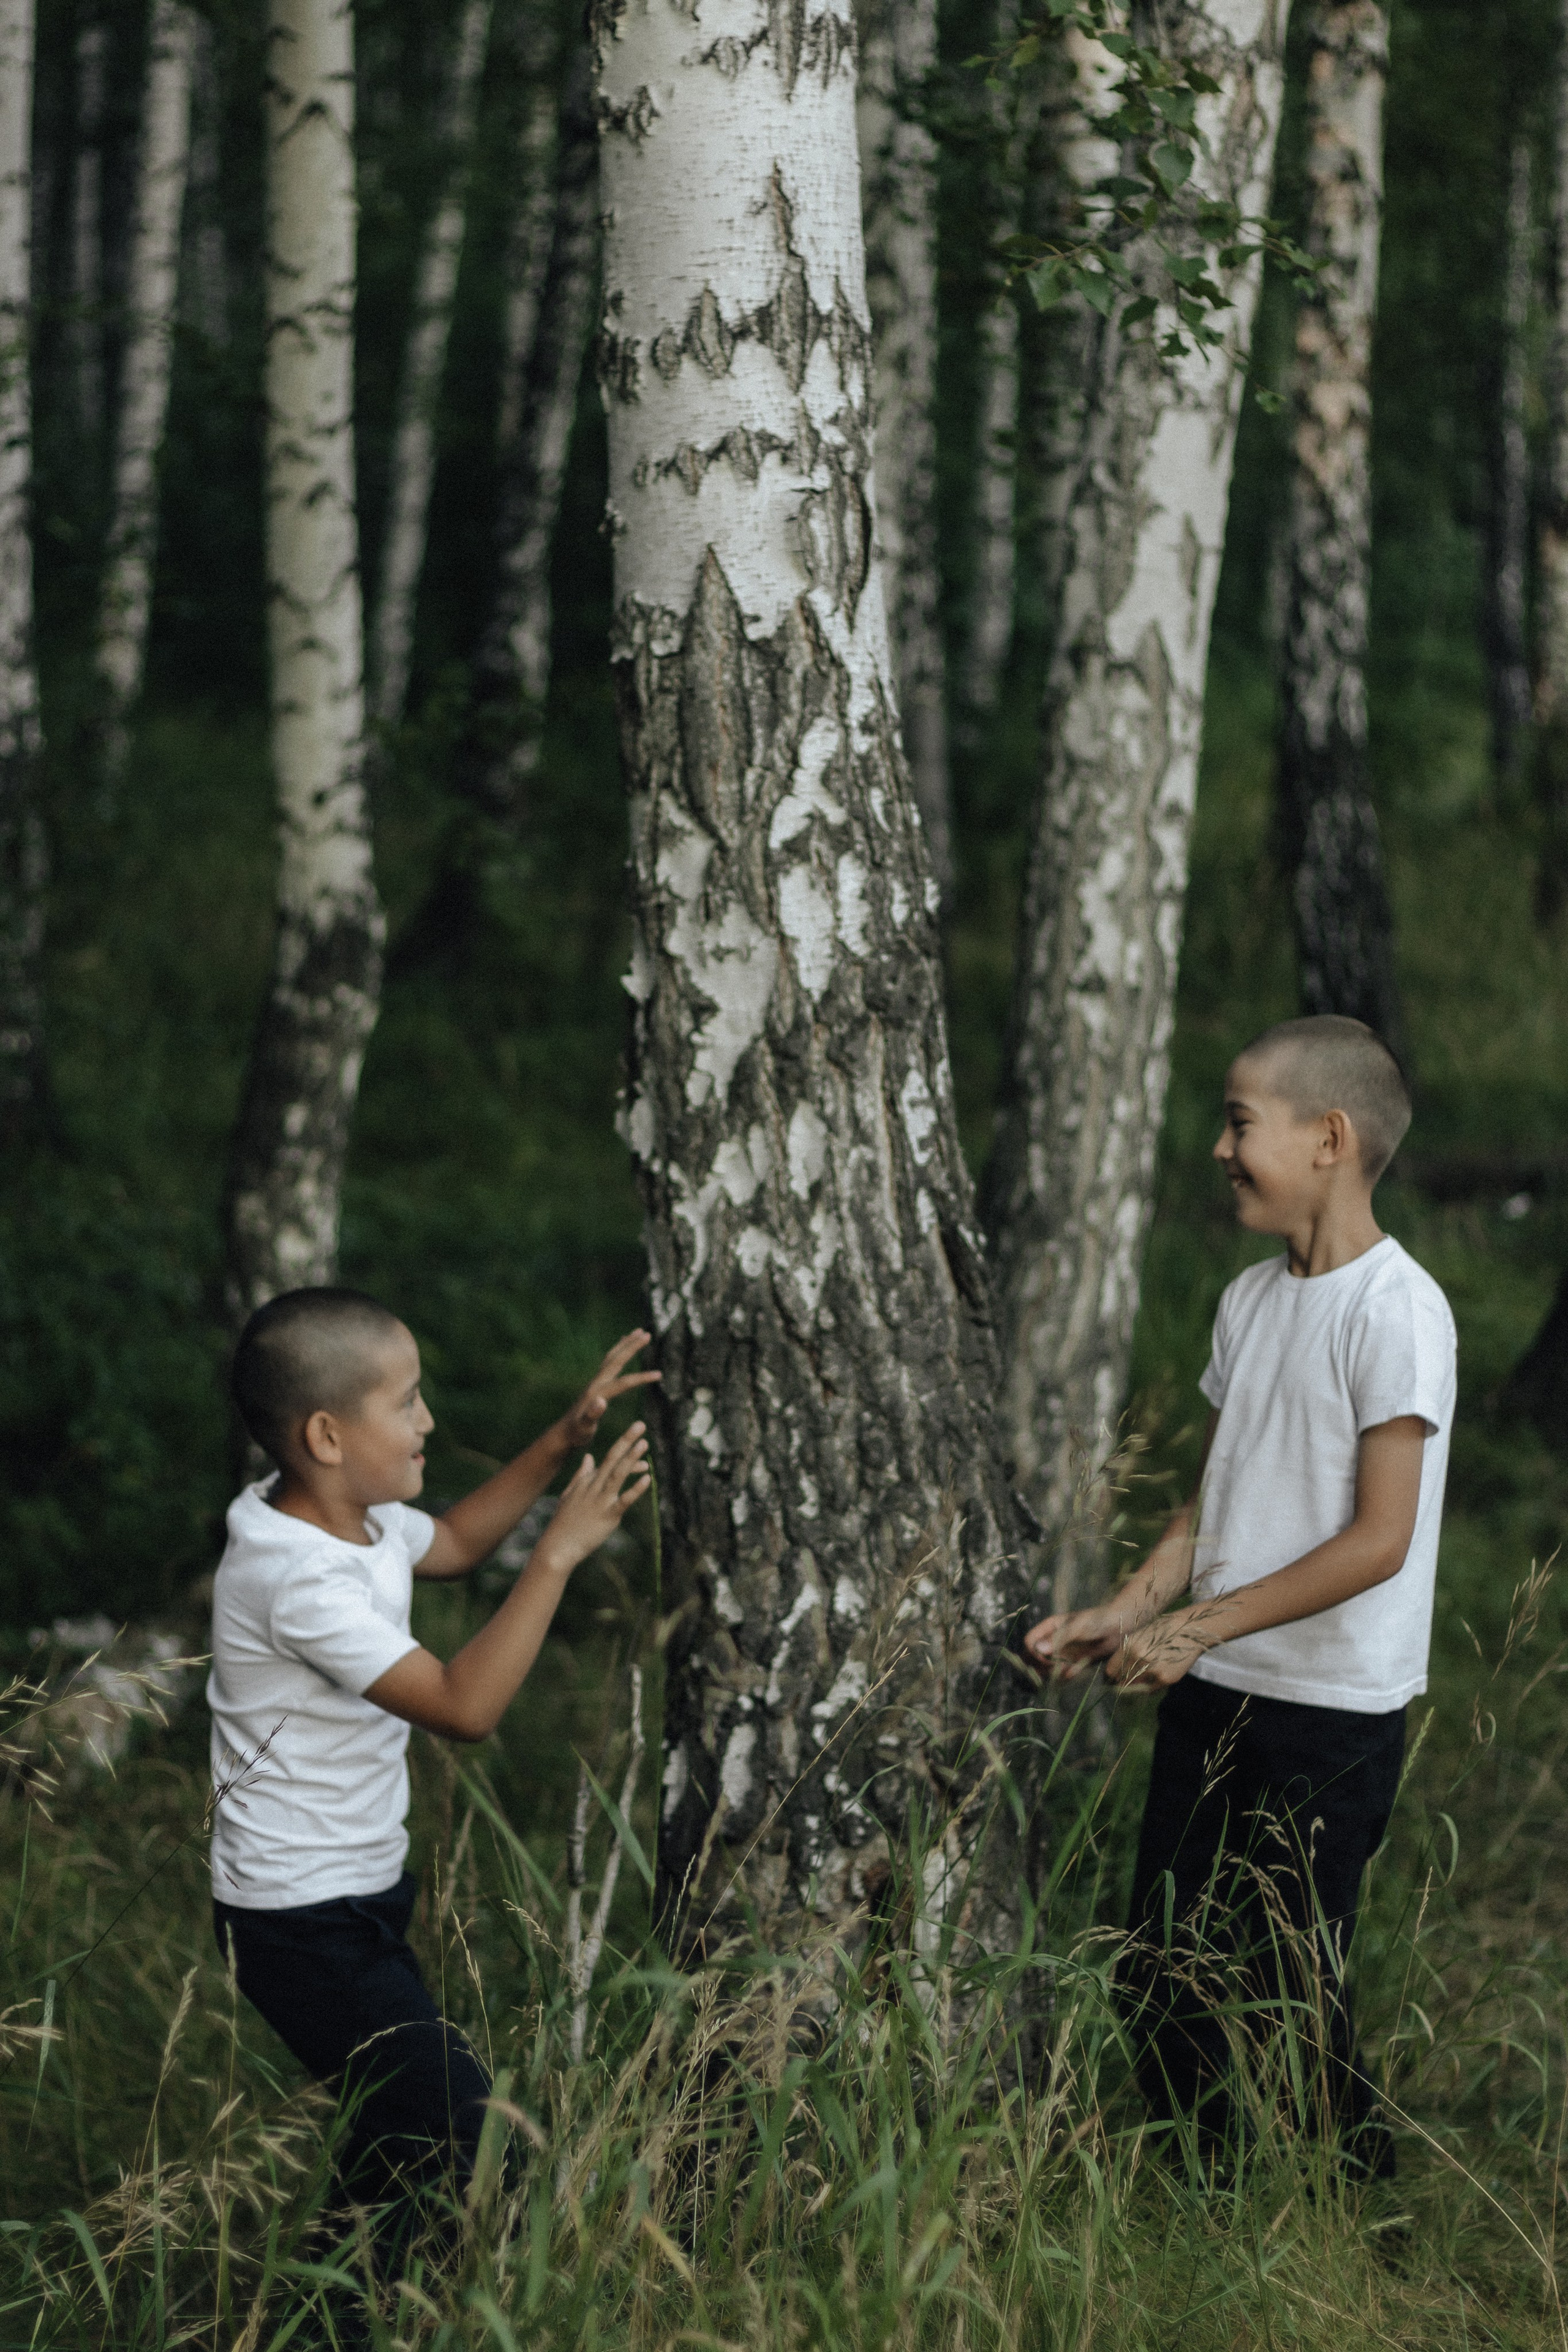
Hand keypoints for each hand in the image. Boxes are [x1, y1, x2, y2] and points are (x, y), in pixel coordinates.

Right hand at [533, 1423, 651, 1577]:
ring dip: (631, 1458)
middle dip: (626, 1440)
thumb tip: (589, 1457)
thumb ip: (581, 1475)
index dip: (623, 1446)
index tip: (636, 1433)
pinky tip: (647, 1477)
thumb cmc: (564, 1522)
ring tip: (644, 1443)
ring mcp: (600, 1500)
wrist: (558, 1546)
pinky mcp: (608, 1515)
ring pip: (618, 1474)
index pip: (608, 1458)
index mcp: (587, 1481)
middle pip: (612, 1459)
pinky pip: (624, 1499)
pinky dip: (636, 1488)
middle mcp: (594, 1486)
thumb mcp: (570, 1495)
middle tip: (640, 1424)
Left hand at [556, 1330, 661, 1451]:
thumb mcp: (584, 1428)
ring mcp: (595, 1382)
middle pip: (616, 1360)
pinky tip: (622, 1350)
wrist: (564, 1433)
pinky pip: (609, 1363)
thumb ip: (591, 1415)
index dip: (641, 1378)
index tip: (659, 1374)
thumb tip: (601, 1401)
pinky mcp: (596, 1384)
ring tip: (637, 1332)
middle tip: (647, 1333)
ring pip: (612, 1358)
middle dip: (632, 1347)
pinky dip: (618, 1352)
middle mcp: (596, 1383)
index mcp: (597, 1393)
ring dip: (625, 1344)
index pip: (623, 1382)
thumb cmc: (576, 1434)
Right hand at [1022, 1601, 1128, 1679]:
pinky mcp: (1074, 1662)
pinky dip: (1066, 1675)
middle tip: (1054, 1670)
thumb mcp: (1077, 1627)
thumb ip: (1058, 1639)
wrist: (1118, 1627)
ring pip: (1048, 1668)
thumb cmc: (1096, 1620)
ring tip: (1067, 1670)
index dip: (1034, 1653)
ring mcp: (1063, 1652)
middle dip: (1041, 1667)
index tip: (1046, 1659)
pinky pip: (1063, 1673)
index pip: (1030, 1642)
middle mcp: (1053, 1640)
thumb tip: (1038, 1649)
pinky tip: (1074, 1671)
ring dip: (1054, 1674)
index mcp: (1050, 1627)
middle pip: (1034, 1657)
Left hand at [1104, 1607, 1211, 1690]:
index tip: (1114, 1678)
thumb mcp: (1140, 1636)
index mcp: (1129, 1646)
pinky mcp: (1165, 1679)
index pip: (1111, 1670)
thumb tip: (1116, 1672)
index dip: (1112, 1675)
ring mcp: (1152, 1670)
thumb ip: (1127, 1652)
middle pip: (1122, 1681)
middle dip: (1122, 1683)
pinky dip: (1151, 1686)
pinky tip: (1156, 1676)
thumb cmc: (1163, 1630)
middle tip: (1124, 1684)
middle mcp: (1138, 1658)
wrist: (1189, 1630)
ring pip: (1136, 1687)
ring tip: (1142, 1680)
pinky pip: (1151, 1689)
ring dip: (1136, 1686)